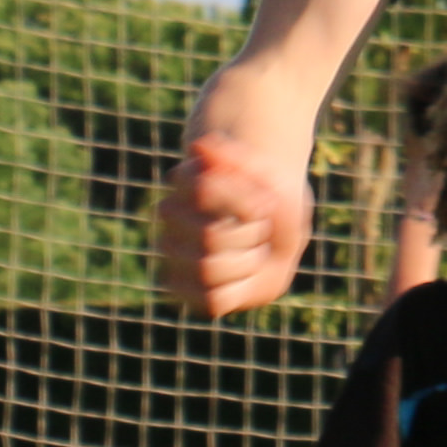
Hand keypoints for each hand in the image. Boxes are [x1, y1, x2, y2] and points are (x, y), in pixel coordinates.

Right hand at [152, 127, 315, 319]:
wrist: (276, 225)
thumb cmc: (271, 195)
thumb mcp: (267, 173)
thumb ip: (235, 158)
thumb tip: (198, 146)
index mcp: (184, 182)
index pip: (202, 193)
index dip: (243, 204)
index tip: (265, 201)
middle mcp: (170, 216)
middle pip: (209, 237)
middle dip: (250, 234)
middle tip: (260, 228)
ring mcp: (174, 253)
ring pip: (208, 270)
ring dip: (246, 262)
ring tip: (253, 250)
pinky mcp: (186, 288)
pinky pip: (210, 300)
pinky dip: (239, 289)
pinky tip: (245, 274)